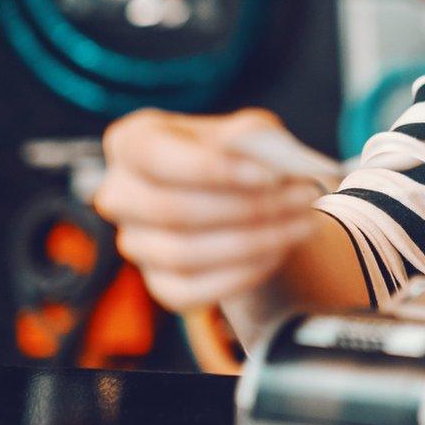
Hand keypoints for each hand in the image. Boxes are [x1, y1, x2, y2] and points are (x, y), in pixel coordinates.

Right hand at [93, 107, 324, 311]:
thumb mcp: (250, 131)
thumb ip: (255, 138)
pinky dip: (241, 275)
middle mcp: (120, 194)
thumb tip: (269, 163)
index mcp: (132, 141)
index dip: (213, 169)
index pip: (157, 157)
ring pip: (184, 254)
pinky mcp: (158, 283)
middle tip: (304, 197)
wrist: (246, 197)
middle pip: (172, 210)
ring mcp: (135, 243)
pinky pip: (191, 292)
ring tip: (304, 223)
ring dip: (255, 241)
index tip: (270, 175)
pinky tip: (279, 252)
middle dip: (247, 207)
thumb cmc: (242, 155)